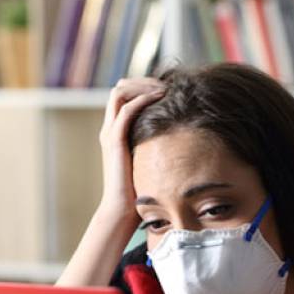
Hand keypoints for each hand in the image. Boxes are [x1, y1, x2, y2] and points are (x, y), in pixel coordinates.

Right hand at [97, 78, 165, 223]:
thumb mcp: (151, 162)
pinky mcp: (114, 141)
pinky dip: (143, 99)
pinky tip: (161, 99)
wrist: (122, 212)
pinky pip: (126, 109)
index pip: (125, 96)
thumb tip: (184, 139)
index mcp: (116, 133)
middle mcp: (109, 129)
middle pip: (120, 88)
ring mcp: (110, 134)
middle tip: (167, 85)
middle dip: (144, 81)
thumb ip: (158, 147)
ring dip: (143, 86)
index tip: (168, 90)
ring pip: (119, 92)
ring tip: (164, 89)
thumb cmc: (140, 193)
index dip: (144, 87)